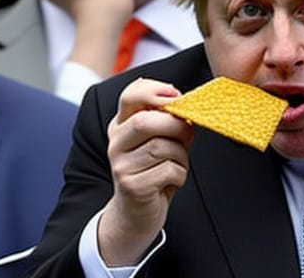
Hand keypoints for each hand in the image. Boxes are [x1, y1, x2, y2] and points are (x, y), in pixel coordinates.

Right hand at [98, 78, 193, 265]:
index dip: (153, 89)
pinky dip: (180, 174)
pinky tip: (172, 180)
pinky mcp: (132, 186)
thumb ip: (168, 121)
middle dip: (176, 125)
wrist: (135, 213)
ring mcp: (121, 164)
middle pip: (146, 122)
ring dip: (181, 154)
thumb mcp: (158, 140)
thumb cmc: (153, 170)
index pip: (130, 96)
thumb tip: (184, 105)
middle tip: (187, 133)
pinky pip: (168, 171)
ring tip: (178, 162)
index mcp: (121, 124)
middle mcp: (116, 142)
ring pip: (161, 147)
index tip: (175, 94)